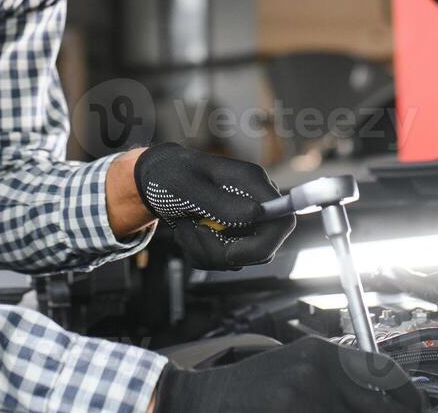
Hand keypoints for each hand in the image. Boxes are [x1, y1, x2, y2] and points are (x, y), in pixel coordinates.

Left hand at [132, 142, 295, 269]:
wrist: (154, 183)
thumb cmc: (170, 175)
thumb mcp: (189, 187)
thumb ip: (222, 202)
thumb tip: (258, 214)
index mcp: (251, 183)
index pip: (283, 220)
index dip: (265, 243)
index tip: (230, 252)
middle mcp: (254, 203)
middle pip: (261, 250)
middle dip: (222, 252)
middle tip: (193, 231)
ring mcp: (243, 222)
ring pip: (237, 260)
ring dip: (205, 250)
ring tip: (185, 225)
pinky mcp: (230, 236)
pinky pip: (221, 261)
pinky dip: (199, 252)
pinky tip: (188, 231)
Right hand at [153, 337, 422, 411]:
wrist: (205, 401)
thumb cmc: (256, 386)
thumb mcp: (299, 366)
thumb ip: (341, 378)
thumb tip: (389, 397)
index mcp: (321, 353)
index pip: (384, 372)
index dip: (408, 396)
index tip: (416, 406)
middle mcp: (314, 374)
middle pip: (377, 409)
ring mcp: (301, 402)